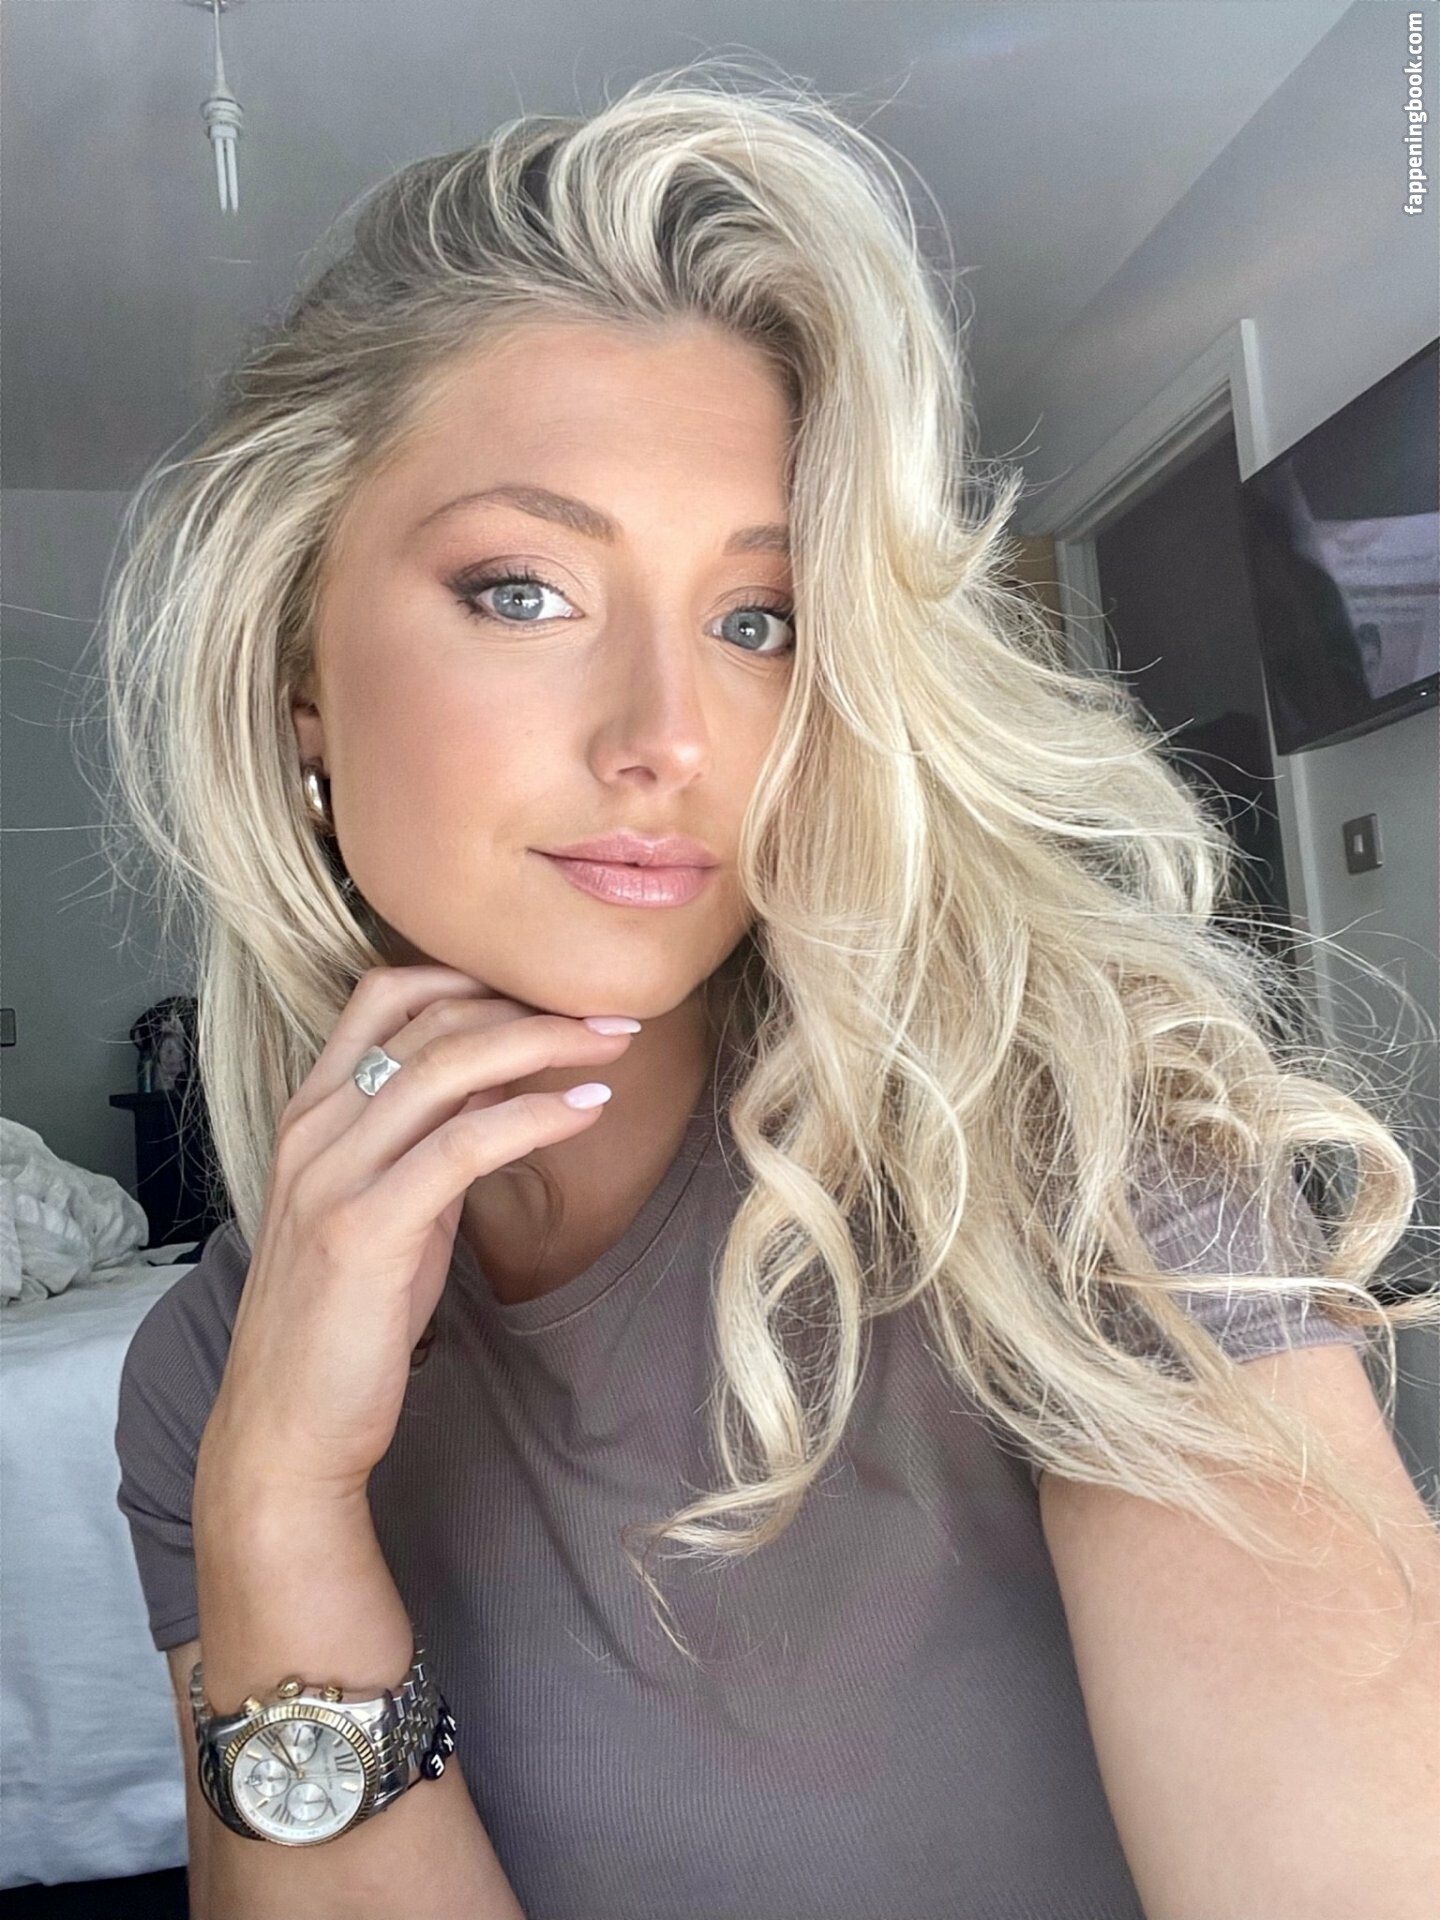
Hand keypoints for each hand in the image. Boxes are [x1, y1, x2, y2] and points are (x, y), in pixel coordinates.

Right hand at [196, 965, 638, 1504]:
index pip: (385, 995)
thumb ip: (436, 1133)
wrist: (285, 1424)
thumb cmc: (346, 1316)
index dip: (473, 975)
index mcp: (313, 1112)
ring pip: (448, 1066)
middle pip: (431, 1021)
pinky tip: (590, 1108)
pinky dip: (536, 1116)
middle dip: (531, 1004)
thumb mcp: (394, 1203)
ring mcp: (332, 1176)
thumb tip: (509, 1071)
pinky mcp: (364, 1229)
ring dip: (546, 1043)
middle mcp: (314, 1129)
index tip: (549, 985)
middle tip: (610, 1010)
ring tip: (613, 1042)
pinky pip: (464, 1145)